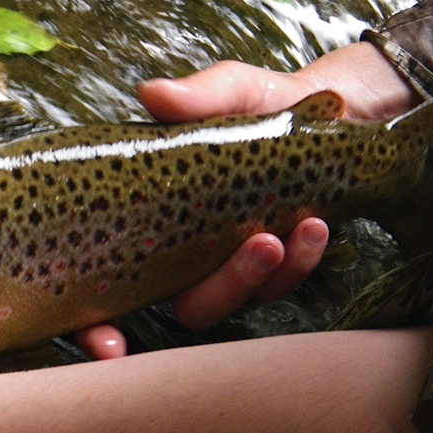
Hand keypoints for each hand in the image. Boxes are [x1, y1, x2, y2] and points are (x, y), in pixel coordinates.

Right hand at [75, 42, 418, 358]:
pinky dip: (300, 261)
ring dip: (257, 277)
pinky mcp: (278, 266)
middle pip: (183, 307)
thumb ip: (197, 96)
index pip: (106, 290)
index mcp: (149, 217)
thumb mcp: (232, 90)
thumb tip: (153, 94)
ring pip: (231, 302)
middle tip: (256, 247)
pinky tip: (313, 227)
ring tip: (281, 234)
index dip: (94, 328)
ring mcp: (230, 263)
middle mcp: (183, 252)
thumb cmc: (264, 102)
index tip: (107, 343)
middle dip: (214, 294)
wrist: (338, 109)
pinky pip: (282, 285)